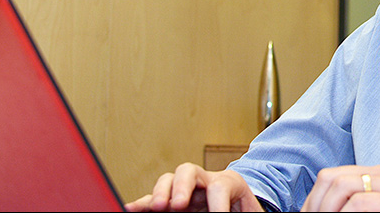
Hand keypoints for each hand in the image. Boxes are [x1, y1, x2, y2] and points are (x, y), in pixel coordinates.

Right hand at [125, 163, 263, 211]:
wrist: (239, 207)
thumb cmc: (244, 209)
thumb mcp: (249, 211)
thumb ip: (244, 212)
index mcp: (228, 182)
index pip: (221, 187)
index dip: (218, 205)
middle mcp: (204, 181)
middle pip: (188, 171)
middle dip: (182, 186)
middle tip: (178, 205)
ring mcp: (185, 190)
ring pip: (167, 182)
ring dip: (160, 194)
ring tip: (157, 207)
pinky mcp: (171, 202)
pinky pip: (152, 201)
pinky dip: (141, 204)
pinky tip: (130, 209)